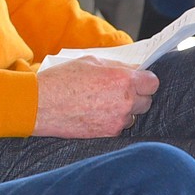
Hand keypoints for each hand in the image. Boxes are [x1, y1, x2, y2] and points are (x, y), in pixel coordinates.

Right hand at [33, 57, 157, 137]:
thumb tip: (131, 69)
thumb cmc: (61, 80)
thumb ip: (114, 66)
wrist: (41, 105)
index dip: (146, 80)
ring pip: (133, 115)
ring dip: (124, 110)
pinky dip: (112, 120)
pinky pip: (119, 126)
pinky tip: (95, 113)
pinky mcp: (109, 133)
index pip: (153, 83)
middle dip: (136, 95)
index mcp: (122, 79)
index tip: (139, 80)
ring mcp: (118, 120)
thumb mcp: (89, 62)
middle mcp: (125, 101)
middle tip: (118, 90)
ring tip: (102, 103)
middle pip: (147, 101)